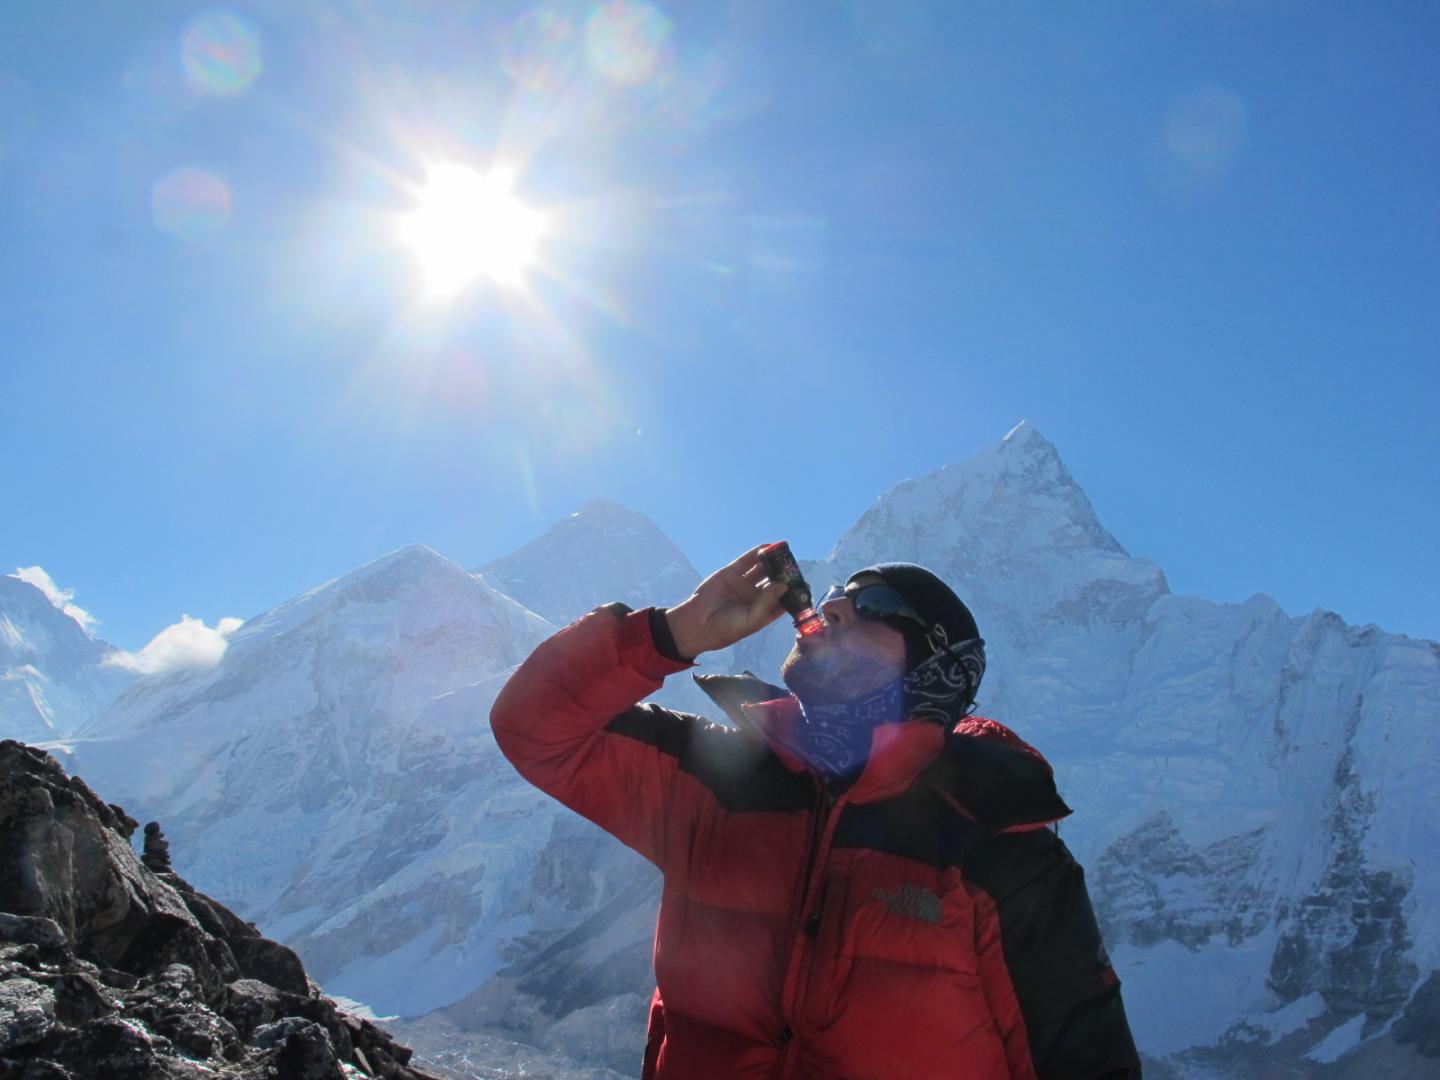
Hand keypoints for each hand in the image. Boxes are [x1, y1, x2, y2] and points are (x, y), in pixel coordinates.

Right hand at [665, 544, 790, 656]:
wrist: (697, 623)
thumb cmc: (726, 628)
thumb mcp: (750, 619)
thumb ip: (767, 602)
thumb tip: (784, 585)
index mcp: (762, 612)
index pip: (783, 601)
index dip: (794, 593)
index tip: (805, 586)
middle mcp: (755, 597)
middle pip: (775, 582)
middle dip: (785, 574)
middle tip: (795, 567)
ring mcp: (743, 584)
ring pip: (762, 569)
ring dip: (773, 562)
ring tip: (784, 554)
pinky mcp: (732, 573)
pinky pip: (747, 561)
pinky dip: (757, 553)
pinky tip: (768, 546)